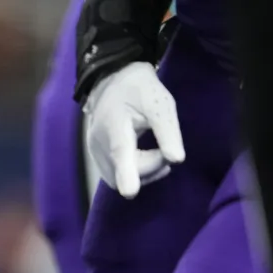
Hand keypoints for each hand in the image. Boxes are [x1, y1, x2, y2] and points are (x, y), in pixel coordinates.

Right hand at [83, 61, 184, 199]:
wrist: (113, 80)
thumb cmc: (140, 90)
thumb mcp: (160, 104)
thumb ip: (168, 132)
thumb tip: (177, 160)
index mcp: (115, 126)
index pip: (121, 153)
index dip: (127, 174)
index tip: (130, 192)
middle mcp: (99, 143)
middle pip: (125, 171)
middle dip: (150, 167)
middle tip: (166, 149)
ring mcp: (95, 152)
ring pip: (118, 178)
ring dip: (142, 172)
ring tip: (157, 153)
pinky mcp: (95, 156)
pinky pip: (114, 175)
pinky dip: (133, 171)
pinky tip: (145, 157)